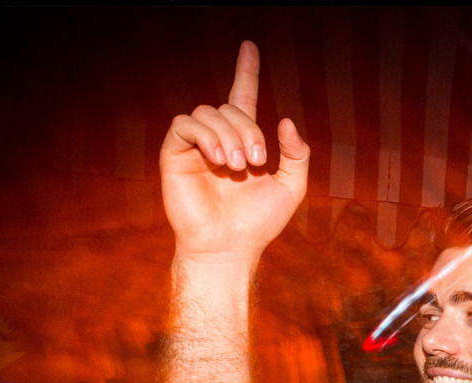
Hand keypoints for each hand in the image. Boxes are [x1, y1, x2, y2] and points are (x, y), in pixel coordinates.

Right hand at [160, 41, 309, 261]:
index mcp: (244, 141)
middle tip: (257, 162)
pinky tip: (220, 160)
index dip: (246, 70)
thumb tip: (285, 119)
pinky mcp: (175, 154)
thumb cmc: (259, 222)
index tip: (250, 46)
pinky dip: (206, 135)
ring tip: (238, 167)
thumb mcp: (291, 187)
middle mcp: (218, 138)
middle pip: (230, 107)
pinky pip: (185, 124)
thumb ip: (297, 154)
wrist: (231, 246)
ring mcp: (195, 145)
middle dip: (249, 129)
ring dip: (229, 135)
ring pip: (209, 112)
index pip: (243, 96)